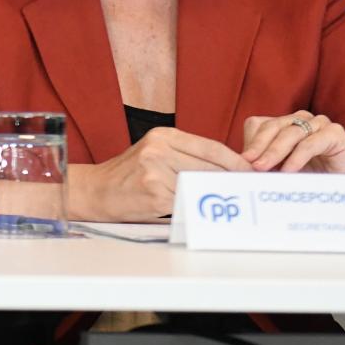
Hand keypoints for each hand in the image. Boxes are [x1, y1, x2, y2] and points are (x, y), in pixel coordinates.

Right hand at [70, 128, 252, 221]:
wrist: (95, 191)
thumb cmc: (128, 174)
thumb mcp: (154, 152)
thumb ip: (184, 156)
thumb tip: (226, 168)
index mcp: (163, 135)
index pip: (210, 147)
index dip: (235, 161)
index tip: (250, 171)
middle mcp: (159, 149)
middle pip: (210, 166)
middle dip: (230, 179)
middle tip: (247, 189)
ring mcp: (156, 172)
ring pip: (200, 185)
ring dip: (214, 195)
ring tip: (226, 201)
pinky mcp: (155, 194)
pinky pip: (186, 202)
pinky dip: (194, 207)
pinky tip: (199, 210)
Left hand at [241, 111, 344, 173]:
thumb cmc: (310, 181)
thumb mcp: (279, 171)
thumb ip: (261, 165)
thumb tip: (236, 167)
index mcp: (283, 125)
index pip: (258, 125)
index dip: (250, 143)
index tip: (241, 162)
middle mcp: (300, 120)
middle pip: (271, 126)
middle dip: (259, 147)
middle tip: (250, 165)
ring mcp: (319, 123)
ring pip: (290, 133)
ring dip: (275, 153)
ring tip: (264, 170)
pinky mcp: (336, 133)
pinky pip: (311, 143)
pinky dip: (297, 157)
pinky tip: (289, 171)